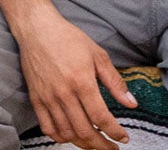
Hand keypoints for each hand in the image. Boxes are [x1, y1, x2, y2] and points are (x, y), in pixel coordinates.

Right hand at [14, 13, 134, 148]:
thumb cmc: (69, 39)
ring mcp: (48, 98)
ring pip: (66, 133)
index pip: (101, 117)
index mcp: (82, 81)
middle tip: (111, 148)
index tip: (123, 138)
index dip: (114, 132)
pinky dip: (60, 137)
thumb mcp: (98, 55)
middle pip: (84, 131)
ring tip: (95, 143)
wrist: (38, 29)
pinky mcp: (36, 99)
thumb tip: (131, 103)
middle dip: (101, 145)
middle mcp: (64, 93)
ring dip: (83, 144)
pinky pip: (47, 128)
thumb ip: (115, 82)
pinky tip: (71, 136)